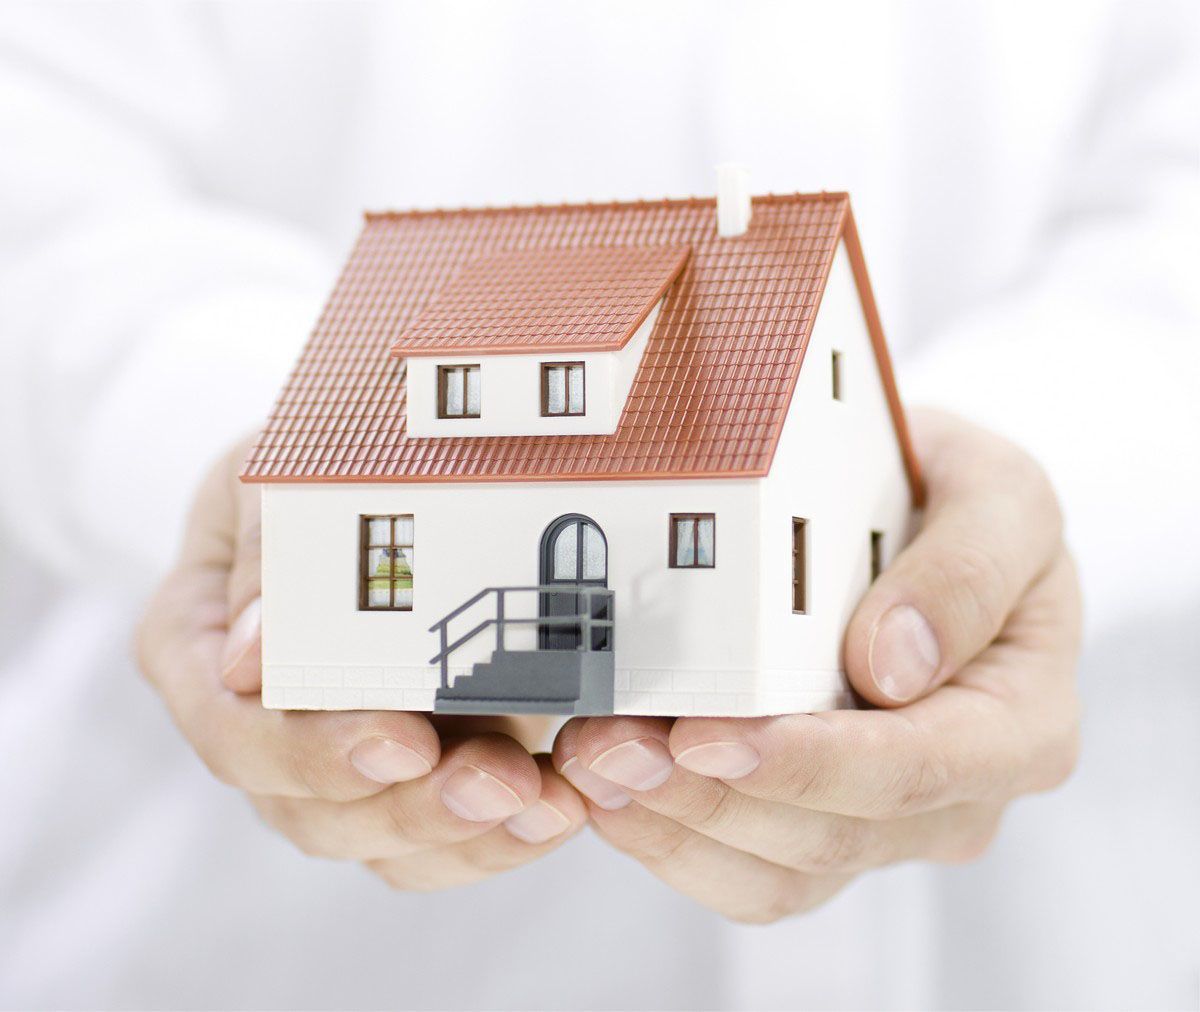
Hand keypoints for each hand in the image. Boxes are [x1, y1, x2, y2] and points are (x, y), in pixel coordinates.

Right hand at [137, 440, 584, 888]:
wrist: (383, 473)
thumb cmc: (315, 463)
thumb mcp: (280, 471)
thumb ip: (269, 548)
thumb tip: (247, 660)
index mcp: (195, 647)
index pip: (231, 731)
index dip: (314, 753)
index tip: (404, 742)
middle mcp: (258, 723)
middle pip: (310, 810)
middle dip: (412, 806)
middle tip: (503, 783)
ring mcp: (332, 762)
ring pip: (381, 841)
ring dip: (469, 834)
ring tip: (549, 805)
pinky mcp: (406, 777)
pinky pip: (439, 843)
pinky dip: (498, 838)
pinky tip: (556, 809)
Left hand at [551, 410, 1080, 922]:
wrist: (920, 524)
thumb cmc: (964, 508)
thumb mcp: (998, 496)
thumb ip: (967, 568)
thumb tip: (892, 665)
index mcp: (1019, 723)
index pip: (915, 769)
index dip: (806, 763)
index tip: (705, 734)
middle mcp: (955, 795)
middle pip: (829, 837)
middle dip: (706, 797)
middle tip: (605, 745)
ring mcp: (883, 823)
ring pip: (775, 872)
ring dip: (670, 824)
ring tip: (587, 761)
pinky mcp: (817, 827)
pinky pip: (744, 872)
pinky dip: (668, 839)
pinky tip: (608, 789)